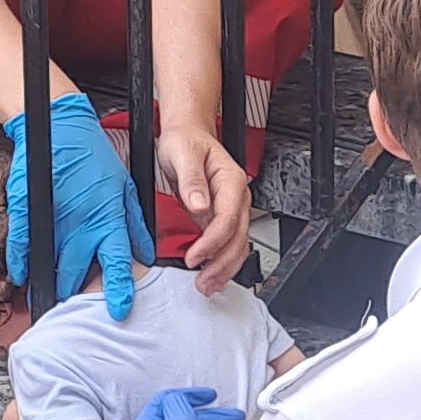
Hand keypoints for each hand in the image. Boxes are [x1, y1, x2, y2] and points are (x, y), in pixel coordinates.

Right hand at [4, 93, 155, 320]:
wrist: (61, 129)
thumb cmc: (94, 157)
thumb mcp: (125, 188)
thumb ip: (135, 223)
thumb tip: (146, 251)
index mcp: (108, 218)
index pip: (117, 262)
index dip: (118, 289)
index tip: (119, 309)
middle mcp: (82, 224)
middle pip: (79, 271)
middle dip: (76, 292)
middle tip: (76, 306)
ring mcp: (54, 219)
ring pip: (53, 264)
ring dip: (51, 283)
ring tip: (51, 297)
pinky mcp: (29, 212)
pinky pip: (24, 247)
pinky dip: (22, 264)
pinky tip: (23, 275)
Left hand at [162, 125, 253, 291]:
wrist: (188, 134)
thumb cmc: (185, 141)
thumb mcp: (182, 153)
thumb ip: (191, 179)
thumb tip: (198, 204)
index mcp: (230, 181)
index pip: (227, 218)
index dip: (212, 242)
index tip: (194, 257)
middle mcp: (236, 196)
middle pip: (238, 237)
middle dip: (222, 263)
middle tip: (203, 281)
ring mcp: (232, 208)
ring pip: (237, 244)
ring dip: (225, 268)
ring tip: (208, 285)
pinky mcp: (222, 216)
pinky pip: (228, 243)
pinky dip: (222, 261)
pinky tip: (212, 274)